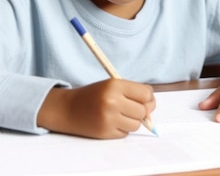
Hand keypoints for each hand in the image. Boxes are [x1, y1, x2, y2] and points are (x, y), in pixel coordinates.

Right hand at [38, 79, 155, 138]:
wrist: (68, 108)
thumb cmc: (93, 95)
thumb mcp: (111, 85)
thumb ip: (132, 93)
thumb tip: (151, 109)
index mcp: (114, 85)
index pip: (145, 94)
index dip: (148, 97)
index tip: (145, 99)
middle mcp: (112, 101)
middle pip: (143, 111)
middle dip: (141, 110)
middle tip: (131, 108)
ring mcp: (109, 118)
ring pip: (136, 124)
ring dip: (131, 121)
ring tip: (119, 115)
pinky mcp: (105, 132)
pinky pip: (126, 133)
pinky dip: (122, 129)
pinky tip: (111, 122)